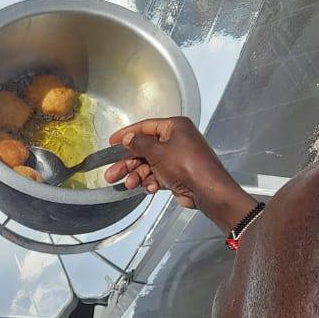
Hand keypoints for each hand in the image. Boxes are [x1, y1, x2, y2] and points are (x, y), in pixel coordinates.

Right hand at [104, 116, 255, 232]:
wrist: (207, 190)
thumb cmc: (185, 164)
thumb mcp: (158, 151)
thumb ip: (139, 144)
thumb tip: (127, 139)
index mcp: (174, 127)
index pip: (145, 127)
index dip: (127, 134)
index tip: (111, 142)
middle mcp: (175, 140)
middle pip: (144, 149)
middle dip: (128, 163)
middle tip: (111, 173)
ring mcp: (176, 159)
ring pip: (149, 165)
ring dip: (137, 175)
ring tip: (128, 184)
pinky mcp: (176, 175)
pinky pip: (157, 175)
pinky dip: (151, 181)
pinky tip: (149, 187)